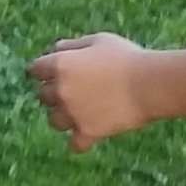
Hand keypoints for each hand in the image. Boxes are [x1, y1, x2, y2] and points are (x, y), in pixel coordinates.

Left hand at [28, 34, 150, 150]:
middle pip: (42, 96)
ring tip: (79, 113)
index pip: (35, 70)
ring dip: (63, 117)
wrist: (150, 84)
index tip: (51, 74)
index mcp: (60, 64)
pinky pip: (74, 144)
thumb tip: (54, 49)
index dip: (43, 72)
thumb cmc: (126, 58)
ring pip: (54, 121)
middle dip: (53, 94)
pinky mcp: (88, 132)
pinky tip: (86, 136)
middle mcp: (61, 90)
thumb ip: (72, 45)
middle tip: (72, 92)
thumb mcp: (97, 41)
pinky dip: (79, 142)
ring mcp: (73, 113)